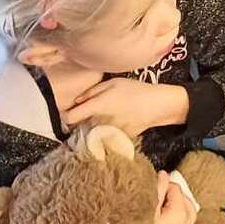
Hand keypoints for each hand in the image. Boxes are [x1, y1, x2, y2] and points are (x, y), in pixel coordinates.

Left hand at [63, 78, 190, 138]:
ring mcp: (108, 134)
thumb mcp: (113, 82)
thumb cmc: (135, 90)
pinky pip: (104, 141)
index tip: (69, 114)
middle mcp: (101, 122)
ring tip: (99, 124)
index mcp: (98, 105)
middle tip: (85, 118)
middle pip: (79, 129)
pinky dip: (103, 138)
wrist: (157, 105)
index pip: (70, 118)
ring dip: (90, 132)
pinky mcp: (117, 141)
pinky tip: (111, 130)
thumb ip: (92, 91)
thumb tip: (76, 101)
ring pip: (90, 136)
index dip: (67, 116)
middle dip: (79, 125)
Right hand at [132, 170, 198, 223]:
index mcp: (180, 213)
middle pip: (184, 198)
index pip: (175, 187)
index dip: (161, 184)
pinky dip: (172, 217)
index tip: (147, 186)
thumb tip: (164, 175)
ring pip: (184, 211)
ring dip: (172, 205)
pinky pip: (180, 223)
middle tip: (153, 194)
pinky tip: (156, 220)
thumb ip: (157, 191)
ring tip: (154, 206)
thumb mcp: (144, 212)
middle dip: (171, 193)